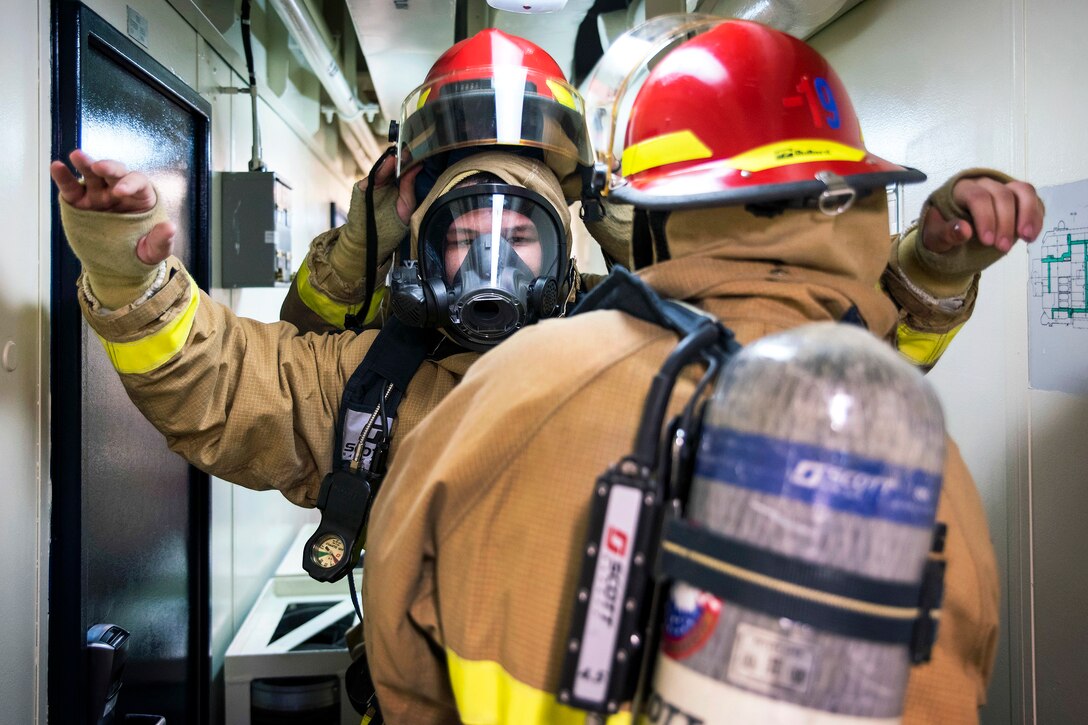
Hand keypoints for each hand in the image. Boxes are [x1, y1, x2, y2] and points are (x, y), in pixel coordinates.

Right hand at [50, 149, 175, 264]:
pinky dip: (63, 177)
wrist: (120, 263)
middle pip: (115, 172)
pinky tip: (56, 167)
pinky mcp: (80, 202)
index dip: (130, 184)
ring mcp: (98, 194)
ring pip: (92, 174)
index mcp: (141, 198)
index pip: (138, 183)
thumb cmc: (141, 251)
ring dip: (85, 164)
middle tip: (98, 167)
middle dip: (108, 167)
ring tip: (77, 156)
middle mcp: (119, 190)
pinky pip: (71, 188)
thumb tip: (170, 227)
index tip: (120, 192)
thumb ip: (161, 240)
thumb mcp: (154, 250)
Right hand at [360, 154, 422, 225]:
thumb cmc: (393, 223)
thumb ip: (409, 184)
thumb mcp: (407, 203)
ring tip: (400, 155)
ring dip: (391, 162)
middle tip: (409, 150)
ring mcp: (373, 184)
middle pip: (392, 168)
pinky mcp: (364, 187)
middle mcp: (385, 183)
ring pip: (383, 169)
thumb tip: (419, 165)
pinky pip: (373, 176)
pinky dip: (382, 169)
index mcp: (395, 186)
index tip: (417, 153)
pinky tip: (390, 162)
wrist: (375, 239)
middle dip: (400, 159)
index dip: (408, 162)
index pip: (402, 170)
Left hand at [922, 176, 1043, 254]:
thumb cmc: (942, 231)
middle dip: (1005, 222)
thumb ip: (946, 233)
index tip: (987, 241)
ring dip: (1028, 214)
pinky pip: (1032, 199)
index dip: (986, 218)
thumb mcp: (936, 236)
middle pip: (1002, 195)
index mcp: (960, 189)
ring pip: (1022, 191)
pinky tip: (1031, 236)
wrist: (950, 232)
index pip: (977, 197)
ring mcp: (1003, 187)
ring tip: (1026, 238)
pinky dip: (1036, 216)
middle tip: (1002, 248)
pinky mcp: (1017, 196)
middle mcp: (984, 183)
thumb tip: (964, 230)